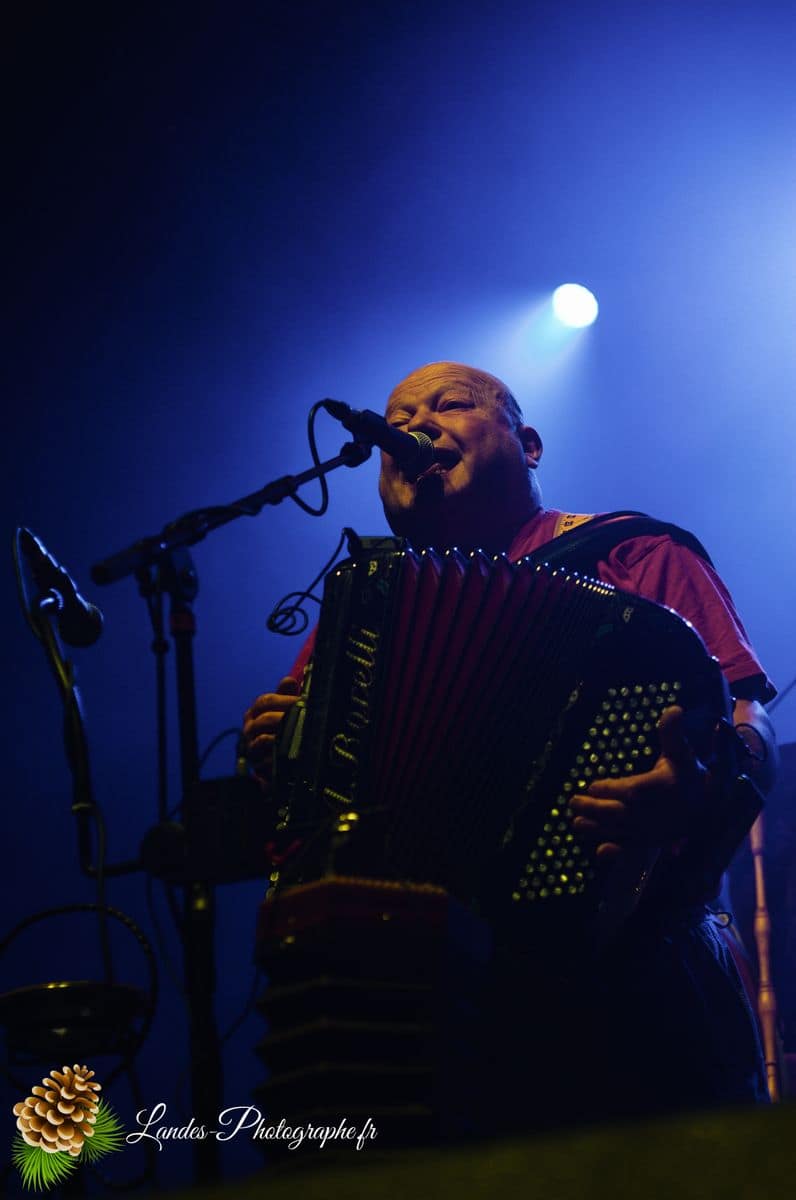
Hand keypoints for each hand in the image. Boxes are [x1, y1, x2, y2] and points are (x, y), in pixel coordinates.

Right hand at [242, 676, 300, 788]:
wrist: (279, 763)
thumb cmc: (282, 730)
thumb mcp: (285, 711)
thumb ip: (286, 695)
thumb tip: (289, 681)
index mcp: (255, 713)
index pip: (265, 701)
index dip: (284, 699)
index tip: (302, 701)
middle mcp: (250, 729)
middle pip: (265, 719)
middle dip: (287, 717)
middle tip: (306, 717)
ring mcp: (252, 748)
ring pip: (263, 739)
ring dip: (284, 736)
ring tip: (301, 733)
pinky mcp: (258, 767)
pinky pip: (267, 761)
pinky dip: (280, 755)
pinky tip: (295, 752)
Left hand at [568, 706, 706, 861]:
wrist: (706, 804)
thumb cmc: (687, 773)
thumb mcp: (681, 751)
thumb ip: (672, 732)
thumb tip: (674, 708)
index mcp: (659, 788)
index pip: (631, 790)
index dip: (611, 789)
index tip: (593, 786)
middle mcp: (654, 812)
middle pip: (619, 812)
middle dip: (594, 808)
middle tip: (572, 802)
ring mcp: (652, 830)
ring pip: (620, 830)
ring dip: (597, 828)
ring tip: (576, 823)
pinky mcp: (651, 842)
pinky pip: (633, 849)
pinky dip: (617, 853)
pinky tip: (601, 853)